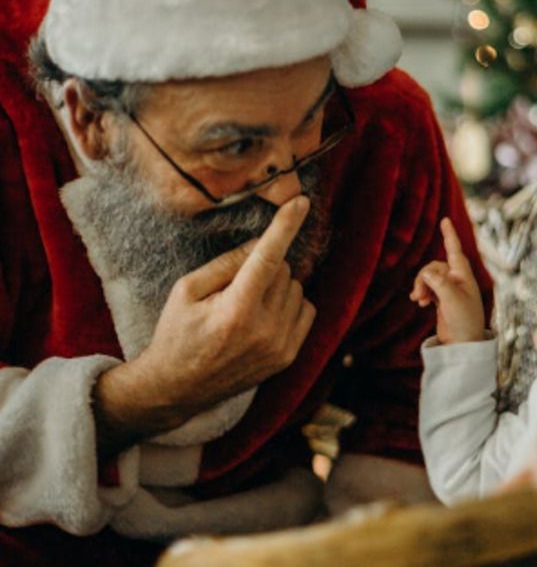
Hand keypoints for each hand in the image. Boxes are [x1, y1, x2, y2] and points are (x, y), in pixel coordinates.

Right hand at [94, 195, 315, 451]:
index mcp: (235, 311)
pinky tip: (263, 315)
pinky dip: (289, 303)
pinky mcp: (288, 357)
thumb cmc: (176, 333)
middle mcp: (264, 330)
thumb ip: (227, 263)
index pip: (267, 257)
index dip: (285, 226)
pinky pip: (306, 309)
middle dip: (263, 266)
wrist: (178, 389)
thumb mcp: (187, 289)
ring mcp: (280, 347)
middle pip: (283, 269)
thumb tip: (263, 243)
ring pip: (296, 287)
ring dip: (277, 285)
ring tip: (245, 305)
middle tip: (234, 287)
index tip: (300, 202)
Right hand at [409, 218, 484, 343]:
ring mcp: (449, 289)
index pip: (454, 250)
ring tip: (418, 300)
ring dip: (421, 286)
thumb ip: (439, 283)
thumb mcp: (452, 300)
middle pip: (433, 266)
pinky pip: (428, 287)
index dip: (449, 234)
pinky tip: (420, 303)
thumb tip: (425, 273)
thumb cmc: (464, 321)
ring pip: (428, 277)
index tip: (445, 220)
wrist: (463, 344)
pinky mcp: (442, 299)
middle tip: (419, 296)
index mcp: (463, 275)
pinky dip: (422, 292)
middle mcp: (457, 279)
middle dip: (423, 278)